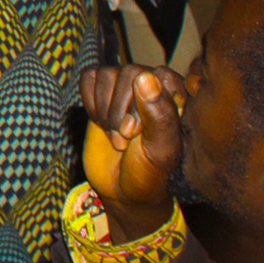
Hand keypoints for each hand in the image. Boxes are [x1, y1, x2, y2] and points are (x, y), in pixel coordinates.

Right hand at [79, 63, 187, 241]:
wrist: (121, 189)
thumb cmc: (149, 173)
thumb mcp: (160, 150)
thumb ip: (159, 115)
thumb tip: (145, 76)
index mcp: (176, 97)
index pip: (157, 75)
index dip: (141, 102)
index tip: (136, 132)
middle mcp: (152, 87)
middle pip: (128, 73)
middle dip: (119, 110)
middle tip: (124, 137)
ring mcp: (125, 88)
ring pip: (106, 74)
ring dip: (104, 110)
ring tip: (115, 134)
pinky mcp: (101, 93)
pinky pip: (88, 78)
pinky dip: (89, 102)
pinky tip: (100, 121)